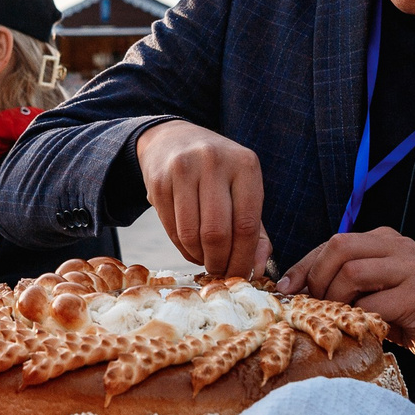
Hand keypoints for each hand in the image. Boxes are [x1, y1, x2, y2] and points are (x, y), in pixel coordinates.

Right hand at [133, 120, 270, 278]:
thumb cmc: (218, 173)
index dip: (243, 258)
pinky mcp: (158, 180)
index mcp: (245, 164)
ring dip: (199, 257)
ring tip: (205, 258)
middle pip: (217, 233)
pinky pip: (171, 229)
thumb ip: (257, 231)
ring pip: (191, 234)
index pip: (247, 225)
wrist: (173, 139)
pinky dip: (183, 248)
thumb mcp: (243, 190)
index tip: (241, 275)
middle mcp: (214, 162)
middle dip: (219, 262)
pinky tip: (191, 247)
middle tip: (220, 272)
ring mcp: (183, 169)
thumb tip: (255, 270)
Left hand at [281, 227, 414, 362]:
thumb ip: (340, 281)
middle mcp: (397, 245)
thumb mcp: (369, 291)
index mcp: (382, 239)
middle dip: (318, 279)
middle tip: (316, 306)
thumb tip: (291, 288)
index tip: (285, 288)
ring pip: (352, 272)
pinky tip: (362, 328)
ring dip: (336, 300)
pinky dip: (359, 318)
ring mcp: (410, 267)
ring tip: (340, 318)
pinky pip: (372, 304)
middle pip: (339, 247)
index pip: (332, 243)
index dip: (304, 266)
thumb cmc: (405, 315)